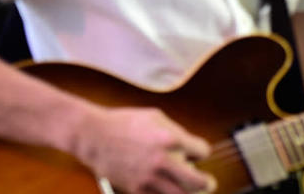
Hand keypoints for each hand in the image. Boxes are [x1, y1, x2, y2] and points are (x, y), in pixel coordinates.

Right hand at [72, 106, 215, 193]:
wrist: (94, 136)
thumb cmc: (125, 123)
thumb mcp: (157, 117)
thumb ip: (176, 132)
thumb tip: (189, 148)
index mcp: (170, 139)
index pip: (202, 152)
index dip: (202, 152)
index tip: (198, 152)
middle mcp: (162, 161)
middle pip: (196, 181)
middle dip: (206, 183)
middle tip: (209, 183)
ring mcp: (148, 178)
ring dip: (189, 193)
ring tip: (191, 190)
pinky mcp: (135, 189)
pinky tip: (168, 191)